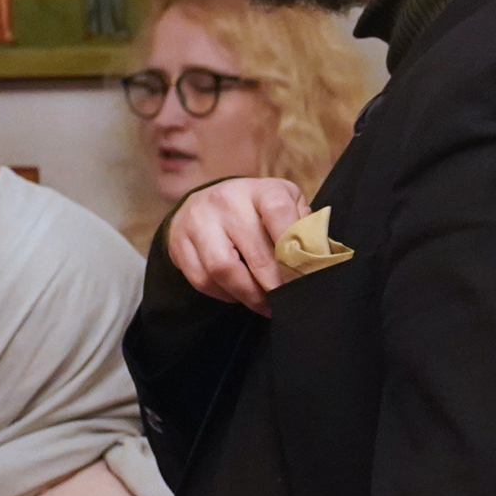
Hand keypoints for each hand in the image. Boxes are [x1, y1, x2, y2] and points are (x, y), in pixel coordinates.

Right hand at [166, 176, 311, 313]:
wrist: (205, 201)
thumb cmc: (256, 207)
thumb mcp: (284, 203)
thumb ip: (303, 226)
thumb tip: (317, 257)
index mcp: (260, 190)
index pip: (279, 214)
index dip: (293, 249)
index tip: (303, 275)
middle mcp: (226, 201)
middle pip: (253, 253)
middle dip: (274, 285)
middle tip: (287, 301)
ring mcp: (198, 221)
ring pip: (223, 270)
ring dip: (249, 295)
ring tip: (265, 304)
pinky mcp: (178, 243)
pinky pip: (202, 280)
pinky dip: (224, 294)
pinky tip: (239, 294)